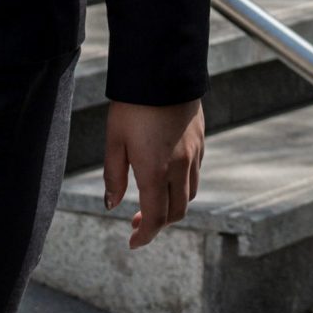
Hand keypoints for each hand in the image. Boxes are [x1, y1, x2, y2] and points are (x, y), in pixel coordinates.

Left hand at [103, 97, 203, 249]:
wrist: (164, 70)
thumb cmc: (133, 105)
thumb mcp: (114, 140)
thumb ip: (114, 177)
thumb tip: (112, 205)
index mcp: (155, 170)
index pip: (157, 217)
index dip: (146, 236)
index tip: (133, 242)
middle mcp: (179, 166)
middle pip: (178, 211)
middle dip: (159, 223)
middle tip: (138, 221)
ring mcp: (194, 153)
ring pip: (189, 193)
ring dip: (172, 205)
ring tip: (152, 199)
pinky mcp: (201, 140)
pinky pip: (195, 172)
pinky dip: (182, 185)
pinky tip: (165, 175)